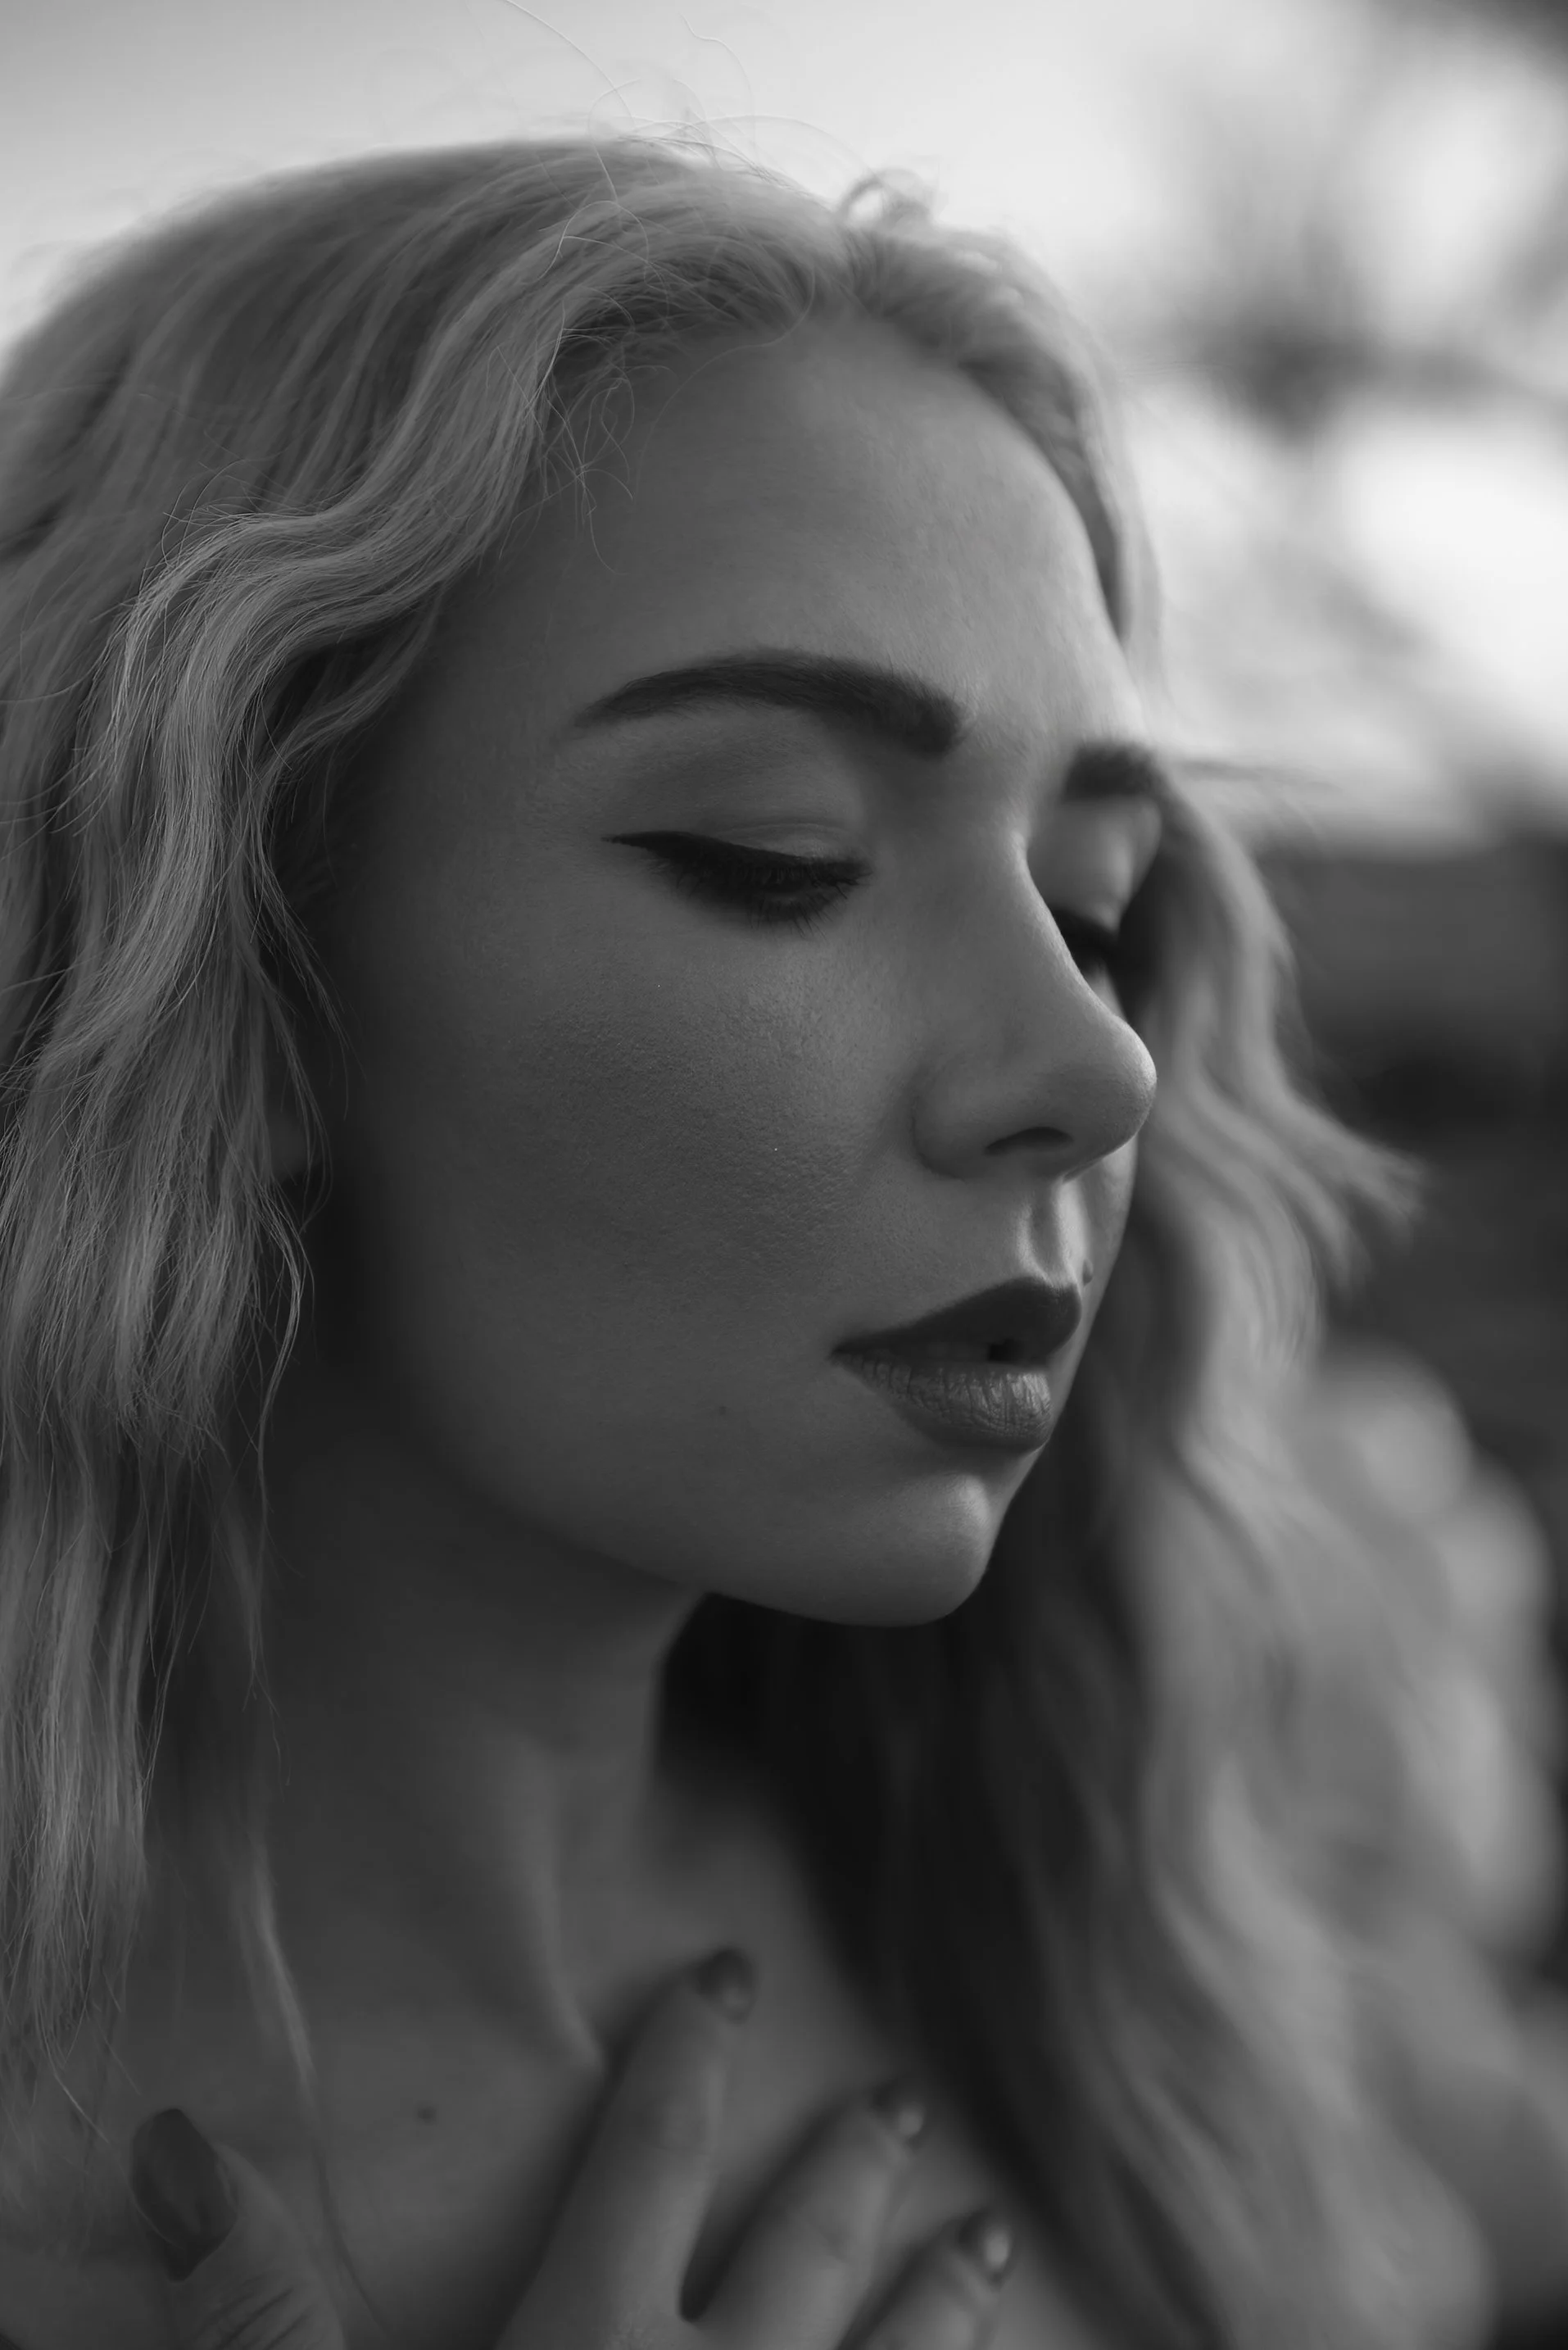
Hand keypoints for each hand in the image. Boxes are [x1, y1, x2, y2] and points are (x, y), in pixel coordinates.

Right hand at [127, 1946, 1016, 2349]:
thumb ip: (256, 2303)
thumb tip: (172, 2134)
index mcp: (595, 2346)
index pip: (652, 2153)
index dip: (688, 2051)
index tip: (732, 1968)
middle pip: (807, 2250)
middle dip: (853, 2166)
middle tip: (906, 2103)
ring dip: (946, 2303)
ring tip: (995, 2242)